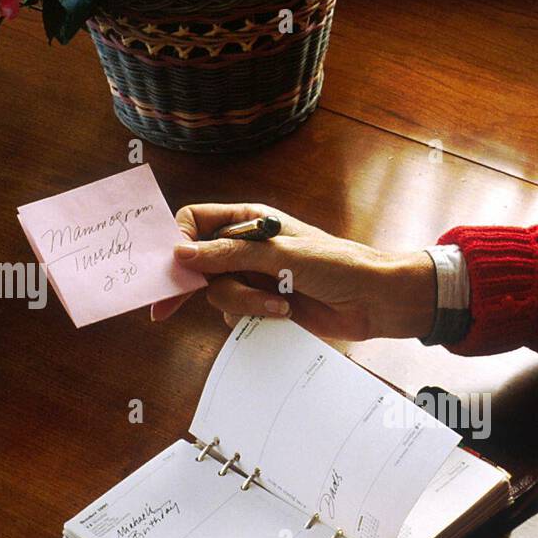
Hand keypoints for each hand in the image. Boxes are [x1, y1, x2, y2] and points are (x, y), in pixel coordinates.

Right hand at [151, 202, 436, 340]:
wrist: (374, 300)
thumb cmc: (337, 264)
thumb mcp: (279, 255)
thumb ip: (228, 255)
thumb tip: (180, 253)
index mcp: (248, 221)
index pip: (196, 222)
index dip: (178, 240)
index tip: (173, 263)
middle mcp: (246, 248)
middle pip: (198, 262)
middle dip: (195, 283)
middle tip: (164, 309)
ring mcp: (254, 278)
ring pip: (217, 293)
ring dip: (242, 302)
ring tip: (276, 303)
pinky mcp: (263, 306)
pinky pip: (235, 315)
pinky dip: (253, 316)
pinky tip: (281, 313)